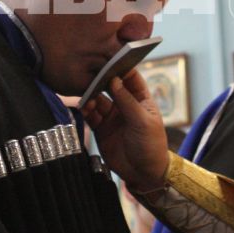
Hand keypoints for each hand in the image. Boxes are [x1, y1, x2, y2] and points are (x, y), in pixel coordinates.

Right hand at [82, 70, 169, 195]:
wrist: (144, 173)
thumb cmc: (151, 145)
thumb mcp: (142, 121)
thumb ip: (127, 101)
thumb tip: (113, 79)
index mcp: (141, 99)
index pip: (130, 77)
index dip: (120, 68)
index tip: (108, 59)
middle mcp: (125, 105)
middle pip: (110, 87)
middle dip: (100, 80)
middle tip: (90, 75)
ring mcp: (112, 117)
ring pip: (98, 100)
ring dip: (91, 96)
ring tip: (85, 96)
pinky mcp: (101, 129)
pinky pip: (91, 115)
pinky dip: (85, 110)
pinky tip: (82, 107)